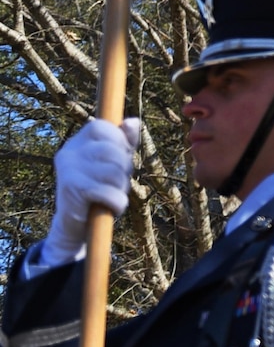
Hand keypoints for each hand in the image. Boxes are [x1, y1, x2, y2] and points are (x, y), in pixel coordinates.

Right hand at [45, 118, 140, 260]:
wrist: (74, 224)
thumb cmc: (98, 187)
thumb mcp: (114, 162)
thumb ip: (125, 141)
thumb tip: (133, 122)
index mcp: (77, 142)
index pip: (102, 127)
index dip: (119, 140)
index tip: (119, 157)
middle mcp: (69, 153)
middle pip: (113, 151)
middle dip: (124, 169)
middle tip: (116, 182)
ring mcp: (68, 171)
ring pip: (115, 173)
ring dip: (121, 188)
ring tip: (111, 194)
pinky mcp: (72, 190)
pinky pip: (111, 193)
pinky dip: (118, 204)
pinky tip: (110, 207)